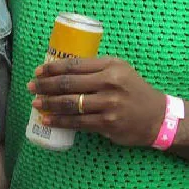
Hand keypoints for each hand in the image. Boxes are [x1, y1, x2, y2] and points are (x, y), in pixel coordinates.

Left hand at [27, 57, 164, 146]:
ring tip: (35, 103)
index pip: (75, 65)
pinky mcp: (107, 123)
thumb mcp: (120, 70)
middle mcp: (109, 83)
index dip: (53, 68)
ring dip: (48, 104)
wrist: (157, 116)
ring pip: (70, 103)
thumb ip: (96, 68)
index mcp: (111, 66)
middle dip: (45, 85)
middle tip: (31, 87)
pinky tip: (47, 120)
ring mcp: (108, 104)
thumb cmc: (134, 90)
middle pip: (69, 83)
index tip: (39, 71)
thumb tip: (63, 70)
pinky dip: (59, 121)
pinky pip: (77, 122)